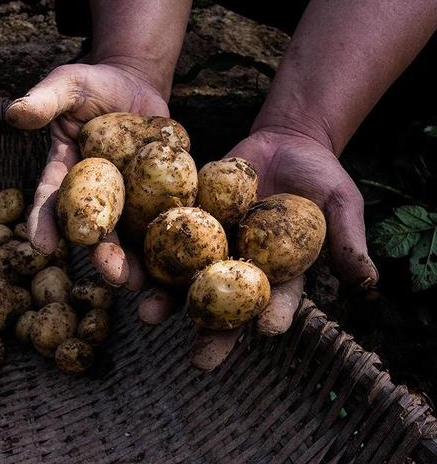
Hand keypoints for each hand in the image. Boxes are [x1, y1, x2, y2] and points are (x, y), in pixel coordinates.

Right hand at [5, 61, 168, 288]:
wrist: (133, 84)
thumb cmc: (93, 84)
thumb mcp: (67, 86)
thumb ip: (45, 100)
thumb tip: (14, 114)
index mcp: (68, 171)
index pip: (52, 199)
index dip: (45, 222)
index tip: (42, 247)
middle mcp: (97, 191)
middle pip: (98, 227)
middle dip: (104, 253)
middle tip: (113, 276)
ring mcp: (130, 193)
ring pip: (132, 231)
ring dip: (138, 258)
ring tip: (146, 282)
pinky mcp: (159, 187)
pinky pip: (164, 211)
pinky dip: (168, 232)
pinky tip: (179, 256)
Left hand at [142, 126, 377, 370]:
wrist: (284, 142)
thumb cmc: (319, 175)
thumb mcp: (341, 201)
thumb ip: (348, 239)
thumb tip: (369, 282)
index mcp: (281, 270)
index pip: (280, 299)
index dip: (274, 315)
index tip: (266, 330)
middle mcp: (243, 263)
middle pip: (227, 303)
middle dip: (213, 330)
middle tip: (198, 360)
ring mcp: (214, 241)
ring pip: (188, 276)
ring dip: (169, 298)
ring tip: (149, 316)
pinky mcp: (191, 216)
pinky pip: (170, 233)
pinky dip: (151, 250)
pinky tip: (132, 265)